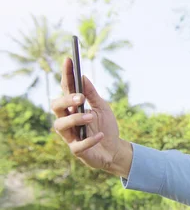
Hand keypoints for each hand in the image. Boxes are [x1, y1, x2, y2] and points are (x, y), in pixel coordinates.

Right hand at [51, 57, 131, 177]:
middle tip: (81, 98)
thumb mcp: (102, 107)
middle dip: (66, 100)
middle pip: (56, 106)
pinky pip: (78, 145)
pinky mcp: (77, 150)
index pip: (65, 89)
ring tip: (91, 116)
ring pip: (60, 125)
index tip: (69, 60)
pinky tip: (99, 135)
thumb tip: (83, 76)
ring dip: (75, 119)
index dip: (66, 75)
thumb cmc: (106, 126)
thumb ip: (92, 94)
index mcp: (73, 107)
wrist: (114, 149)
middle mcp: (67, 120)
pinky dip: (89, 140)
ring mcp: (70, 136)